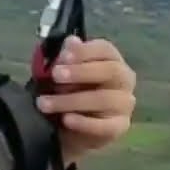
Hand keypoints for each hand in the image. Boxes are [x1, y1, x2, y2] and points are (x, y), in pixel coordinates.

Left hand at [36, 36, 136, 165]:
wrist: (71, 127)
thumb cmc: (69, 91)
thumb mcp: (62, 73)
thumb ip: (67, 58)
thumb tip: (71, 42)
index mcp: (111, 59)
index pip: (105, 49)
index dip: (85, 51)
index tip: (64, 56)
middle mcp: (124, 79)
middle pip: (109, 70)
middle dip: (80, 72)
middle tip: (55, 75)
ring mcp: (124, 103)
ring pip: (104, 99)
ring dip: (71, 100)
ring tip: (45, 103)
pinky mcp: (120, 126)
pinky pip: (105, 126)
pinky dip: (84, 123)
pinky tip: (66, 120)